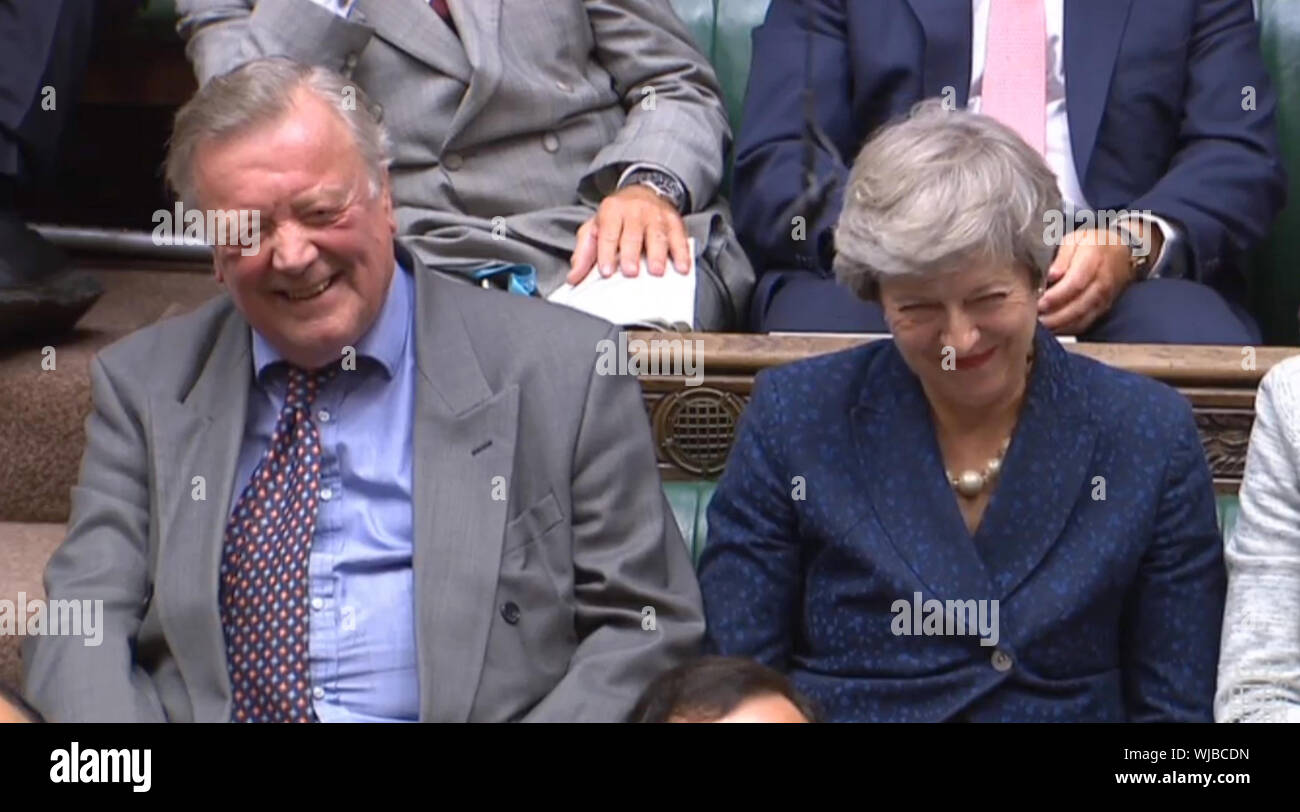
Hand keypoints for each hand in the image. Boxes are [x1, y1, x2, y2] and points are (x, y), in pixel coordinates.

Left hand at [568, 185, 690, 283]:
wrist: (644, 191)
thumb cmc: (617, 217)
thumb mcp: (595, 228)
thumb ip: (584, 254)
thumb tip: (573, 278)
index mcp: (611, 211)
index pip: (607, 233)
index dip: (605, 252)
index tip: (606, 271)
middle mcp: (634, 211)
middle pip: (632, 235)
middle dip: (631, 254)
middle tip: (631, 272)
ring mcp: (656, 216)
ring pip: (657, 236)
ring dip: (658, 255)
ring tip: (656, 271)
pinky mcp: (674, 222)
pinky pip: (679, 238)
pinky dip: (681, 253)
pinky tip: (682, 267)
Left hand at [1038, 227, 1145, 334]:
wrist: (1121, 251)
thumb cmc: (1092, 244)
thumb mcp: (1075, 239)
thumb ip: (1062, 256)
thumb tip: (1052, 274)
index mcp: (1093, 260)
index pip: (1076, 283)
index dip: (1056, 296)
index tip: (1040, 302)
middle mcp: (1102, 282)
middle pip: (1079, 305)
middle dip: (1055, 316)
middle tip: (1035, 319)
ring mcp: (1104, 298)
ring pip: (1082, 318)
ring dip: (1060, 325)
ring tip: (1040, 326)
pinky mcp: (1103, 309)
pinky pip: (1085, 324)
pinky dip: (1068, 329)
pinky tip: (1053, 329)